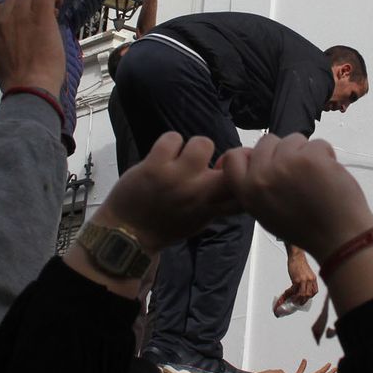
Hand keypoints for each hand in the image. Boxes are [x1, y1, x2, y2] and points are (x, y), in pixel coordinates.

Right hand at [0, 0, 64, 97]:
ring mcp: (21, 15)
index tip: (24, 18)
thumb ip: (2, 46)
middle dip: (28, 5)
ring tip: (52, 12)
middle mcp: (4, 19)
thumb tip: (14, 42)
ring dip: (41, 1)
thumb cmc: (19, 83)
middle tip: (41, 17)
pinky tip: (59, 3)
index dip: (13, 10)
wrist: (29, 87)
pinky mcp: (40, 15)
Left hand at [89, 132, 238, 253]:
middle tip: (208, 162)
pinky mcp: (154, 167)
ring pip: (203, 143)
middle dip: (225, 158)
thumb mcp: (198, 221)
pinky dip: (169, 141)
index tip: (234, 172)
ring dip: (194, 146)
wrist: (127, 234)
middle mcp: (198, 193)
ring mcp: (176, 178)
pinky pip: (173, 138)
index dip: (244, 175)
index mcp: (210, 208)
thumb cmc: (164, 226)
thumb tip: (231, 180)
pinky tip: (163, 153)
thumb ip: (216, 203)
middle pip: (231, 166)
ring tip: (182, 156)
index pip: (244, 191)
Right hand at [219, 135, 372, 261]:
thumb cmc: (305, 228)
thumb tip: (254, 160)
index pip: (233, 158)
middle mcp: (262, 176)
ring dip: (305, 152)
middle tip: (297, 172)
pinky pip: (317, 143)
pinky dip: (325, 155)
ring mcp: (286, 164)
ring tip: (314, 176)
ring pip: (293, 139)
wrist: (339, 237)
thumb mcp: (266, 213)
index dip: (250, 153)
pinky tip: (328, 175)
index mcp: (248, 192)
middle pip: (267, 141)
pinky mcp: (310, 157)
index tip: (265, 159)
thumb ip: (256, 186)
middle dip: (283, 151)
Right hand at [272, 246, 318, 312]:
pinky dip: (290, 294)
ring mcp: (304, 280)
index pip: (315, 291)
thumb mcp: (306, 272)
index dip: (310, 297)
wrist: (296, 256)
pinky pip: (293, 290)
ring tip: (293, 301)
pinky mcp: (297, 280)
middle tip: (298, 302)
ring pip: (303, 295)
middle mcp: (310, 280)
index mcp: (313, 278)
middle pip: (309, 295)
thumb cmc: (300, 262)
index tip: (305, 299)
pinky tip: (287, 294)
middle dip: (303, 301)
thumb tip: (301, 288)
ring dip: (297, 299)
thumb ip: (306, 280)